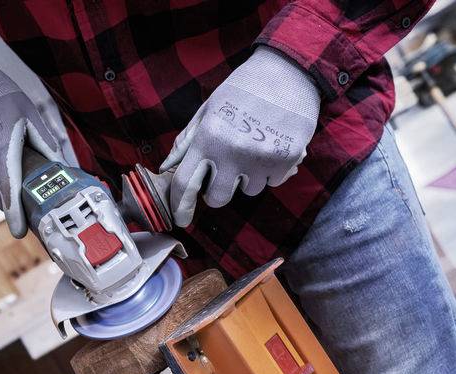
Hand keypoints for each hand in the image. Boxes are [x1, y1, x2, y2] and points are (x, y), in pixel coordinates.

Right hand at [0, 44, 62, 236]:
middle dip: (15, 198)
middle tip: (30, 189)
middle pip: (1, 194)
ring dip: (2, 181)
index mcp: (1, 149)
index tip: (20, 231)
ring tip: (7, 153)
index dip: (15, 214)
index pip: (8, 190)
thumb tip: (60, 166)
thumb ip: (45, 143)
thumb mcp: (28, 113)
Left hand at [161, 46, 319, 226]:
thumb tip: (167, 167)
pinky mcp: (286, 160)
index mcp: (208, 138)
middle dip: (217, 191)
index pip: (185, 184)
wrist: (288, 71)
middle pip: (217, 198)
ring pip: (247, 191)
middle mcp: (232, 152)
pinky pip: (272, 182)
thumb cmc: (243, 88)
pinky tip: (270, 147)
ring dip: (247, 178)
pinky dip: (270, 171)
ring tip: (253, 149)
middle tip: (224, 173)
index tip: (180, 219)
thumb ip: (187, 140)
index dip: (180, 206)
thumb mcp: (208, 109)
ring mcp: (261, 158)